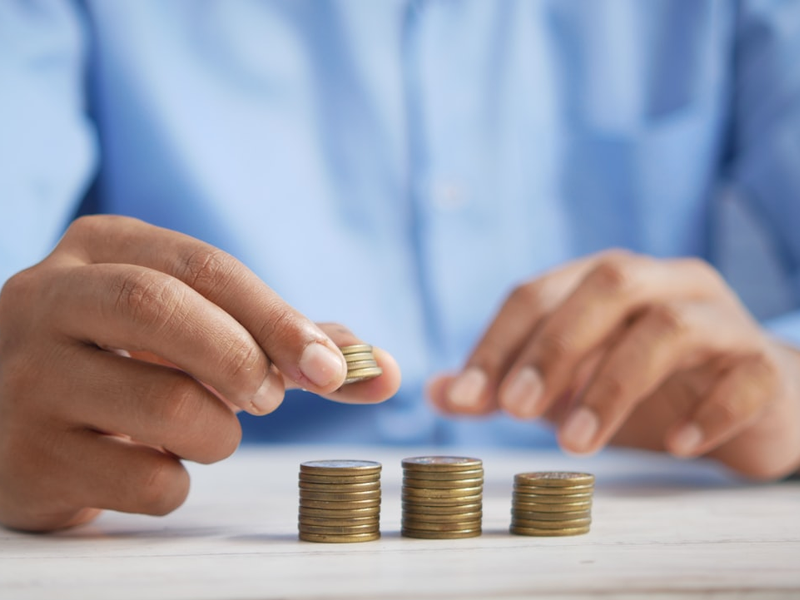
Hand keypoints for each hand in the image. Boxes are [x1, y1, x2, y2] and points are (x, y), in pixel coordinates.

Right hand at [0, 216, 399, 530]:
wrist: (22, 414)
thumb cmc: (133, 359)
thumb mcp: (195, 324)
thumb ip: (287, 341)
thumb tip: (384, 371)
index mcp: (101, 249)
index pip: (203, 266)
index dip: (277, 318)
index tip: (330, 368)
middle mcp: (47, 299)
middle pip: (162, 309)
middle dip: (243, 359)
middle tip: (270, 397)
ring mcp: (26, 379)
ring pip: (165, 407)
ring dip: (218, 432)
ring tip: (204, 429)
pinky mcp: (25, 458)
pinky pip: (144, 480)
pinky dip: (178, 482)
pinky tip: (152, 463)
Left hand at [428, 250, 799, 479]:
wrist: (751, 402)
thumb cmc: (648, 387)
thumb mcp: (567, 385)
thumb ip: (506, 385)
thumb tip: (438, 393)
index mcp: (605, 281)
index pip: (538, 292)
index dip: (498, 342)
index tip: (468, 398)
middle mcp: (663, 283)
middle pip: (607, 285)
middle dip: (554, 347)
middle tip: (515, 410)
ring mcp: (719, 318)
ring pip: (669, 326)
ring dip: (614, 385)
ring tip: (577, 444)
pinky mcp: (764, 364)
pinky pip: (743, 376)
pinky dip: (707, 411)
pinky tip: (675, 446)